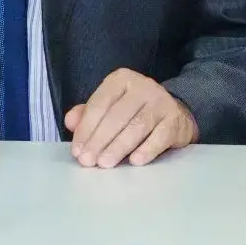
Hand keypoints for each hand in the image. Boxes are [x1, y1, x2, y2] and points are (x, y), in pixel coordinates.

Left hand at [63, 69, 198, 168]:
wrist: (173, 114)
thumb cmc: (133, 113)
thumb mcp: (108, 108)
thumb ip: (87, 114)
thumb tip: (70, 122)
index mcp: (121, 80)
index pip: (99, 104)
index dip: (86, 128)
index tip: (77, 151)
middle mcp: (143, 86)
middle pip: (117, 116)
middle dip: (99, 140)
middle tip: (88, 161)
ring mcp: (162, 102)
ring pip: (137, 126)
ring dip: (119, 147)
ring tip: (105, 164)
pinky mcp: (175, 119)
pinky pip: (160, 136)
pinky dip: (147, 149)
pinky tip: (135, 161)